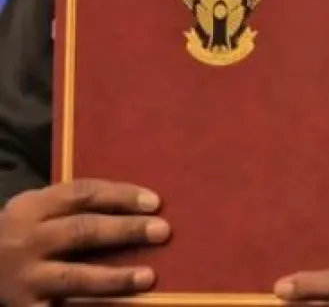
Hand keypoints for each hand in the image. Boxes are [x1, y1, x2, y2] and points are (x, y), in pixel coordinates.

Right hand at [0, 179, 169, 305]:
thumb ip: (74, 207)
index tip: (155, 202)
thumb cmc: (20, 236)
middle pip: (82, 231)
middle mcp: (26, 240)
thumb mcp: (36, 212)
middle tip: (162, 231)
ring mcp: (25, 278)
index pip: (82, 194)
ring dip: (114, 278)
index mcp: (32, 208)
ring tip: (147, 277)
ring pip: (74, 277)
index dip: (121, 196)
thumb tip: (139, 207)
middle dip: (125, 230)